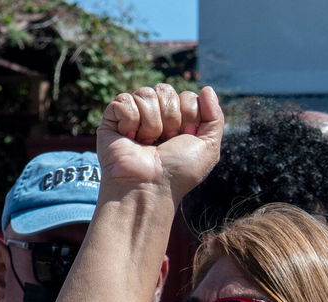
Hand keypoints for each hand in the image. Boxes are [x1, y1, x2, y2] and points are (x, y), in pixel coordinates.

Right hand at [96, 84, 222, 200]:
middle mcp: (157, 115)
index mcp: (179, 120)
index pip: (187, 96)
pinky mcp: (112, 117)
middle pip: (166, 90)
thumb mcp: (208, 146)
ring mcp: (134, 114)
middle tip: (165, 140)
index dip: (189, 115)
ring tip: (147, 142)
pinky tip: (130, 138)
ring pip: (145, 93)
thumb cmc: (179, 171)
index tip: (185, 137)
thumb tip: (207, 89)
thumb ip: (214, 117)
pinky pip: (124, 100)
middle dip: (171, 118)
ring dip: (152, 123)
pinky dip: (131, 121)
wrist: (151, 185)